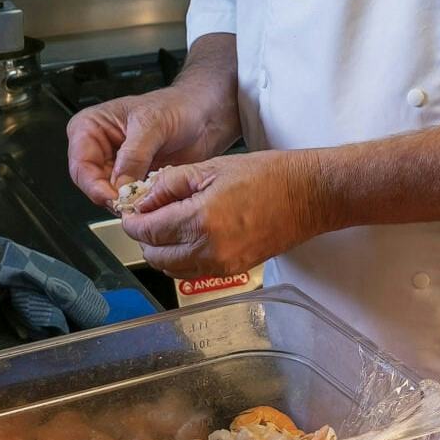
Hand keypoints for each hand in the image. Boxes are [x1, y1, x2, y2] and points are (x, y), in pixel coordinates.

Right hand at [65, 84, 235, 209]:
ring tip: (145, 199)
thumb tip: (121, 183)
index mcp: (90, 127)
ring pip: (109, 194)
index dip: (94, 185)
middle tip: (130, 204)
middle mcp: (98, 148)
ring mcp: (115, 165)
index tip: (113, 196)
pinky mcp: (132, 179)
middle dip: (111, 195)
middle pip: (91, 184)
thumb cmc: (176, 107)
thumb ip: (134, 155)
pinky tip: (152, 198)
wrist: (203, 115)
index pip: (80, 164)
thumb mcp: (152, 125)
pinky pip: (128, 198)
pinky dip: (139, 201)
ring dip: (126, 200)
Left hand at [118, 150, 329, 279]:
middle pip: (154, 254)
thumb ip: (170, 184)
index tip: (131, 211)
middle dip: (144, 236)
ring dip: (161, 249)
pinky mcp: (233, 270)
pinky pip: (192, 272)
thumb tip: (144, 199)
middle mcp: (208, 249)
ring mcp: (221, 265)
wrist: (309, 195)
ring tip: (167, 225)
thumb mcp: (212, 167)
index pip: (147, 231)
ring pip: (171, 268)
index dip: (132, 221)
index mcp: (200, 220)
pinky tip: (188, 237)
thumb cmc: (269, 176)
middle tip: (147, 215)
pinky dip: (181, 258)